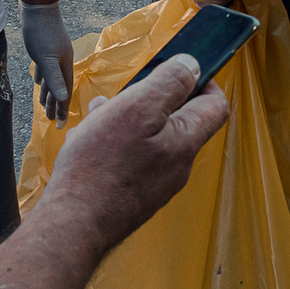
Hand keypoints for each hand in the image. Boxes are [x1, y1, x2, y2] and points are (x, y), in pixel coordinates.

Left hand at [21, 2, 74, 123]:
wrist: (37, 6)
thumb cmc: (41, 32)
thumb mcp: (45, 58)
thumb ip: (54, 79)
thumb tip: (63, 99)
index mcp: (64, 65)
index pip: (65, 93)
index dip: (63, 110)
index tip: (60, 126)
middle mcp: (62, 61)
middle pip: (60, 87)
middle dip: (55, 104)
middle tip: (51, 121)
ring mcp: (55, 53)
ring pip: (52, 78)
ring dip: (48, 92)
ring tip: (43, 105)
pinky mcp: (46, 47)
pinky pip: (46, 68)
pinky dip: (43, 77)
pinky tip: (38, 80)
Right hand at [43, 54, 229, 253]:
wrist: (73, 223)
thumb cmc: (102, 164)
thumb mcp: (138, 108)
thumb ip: (170, 83)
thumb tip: (193, 65)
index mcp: (186, 142)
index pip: (216, 106)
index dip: (204, 82)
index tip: (179, 71)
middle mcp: (177, 166)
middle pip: (177, 120)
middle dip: (150, 100)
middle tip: (123, 96)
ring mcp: (156, 184)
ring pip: (148, 138)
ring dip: (125, 119)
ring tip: (96, 116)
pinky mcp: (133, 195)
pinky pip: (131, 159)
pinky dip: (113, 143)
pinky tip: (86, 142)